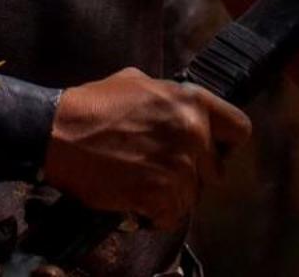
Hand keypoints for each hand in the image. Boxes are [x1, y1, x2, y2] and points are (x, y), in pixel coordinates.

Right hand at [41, 67, 252, 231]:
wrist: (58, 133)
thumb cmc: (94, 105)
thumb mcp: (139, 82)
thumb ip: (171, 97)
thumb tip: (182, 108)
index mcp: (192, 102)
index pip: (239, 129)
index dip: (224, 143)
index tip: (211, 150)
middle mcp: (193, 134)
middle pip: (215, 170)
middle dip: (194, 173)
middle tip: (164, 170)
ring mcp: (177, 167)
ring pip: (192, 196)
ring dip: (172, 195)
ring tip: (144, 184)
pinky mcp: (157, 195)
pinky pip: (171, 216)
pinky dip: (156, 215)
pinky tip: (137, 201)